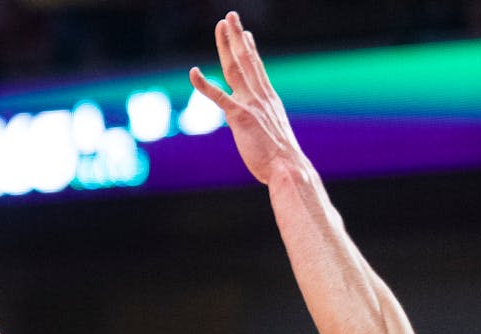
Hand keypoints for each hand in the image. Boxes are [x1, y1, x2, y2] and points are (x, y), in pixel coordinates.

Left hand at [189, 12, 305, 186]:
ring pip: (235, 68)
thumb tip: (262, 131)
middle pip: (246, 60)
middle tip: (230, 17)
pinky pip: (219, 96)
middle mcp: (260, 97)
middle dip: (237, 37)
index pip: (257, 70)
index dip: (250, 50)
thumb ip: (264, 127)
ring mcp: (250, 104)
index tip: (246, 35)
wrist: (287, 168)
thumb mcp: (275, 137)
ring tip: (221, 26)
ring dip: (226, 45)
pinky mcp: (240, 117)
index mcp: (269, 101)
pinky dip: (204, 84)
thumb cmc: (281, 160)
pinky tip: (193, 71)